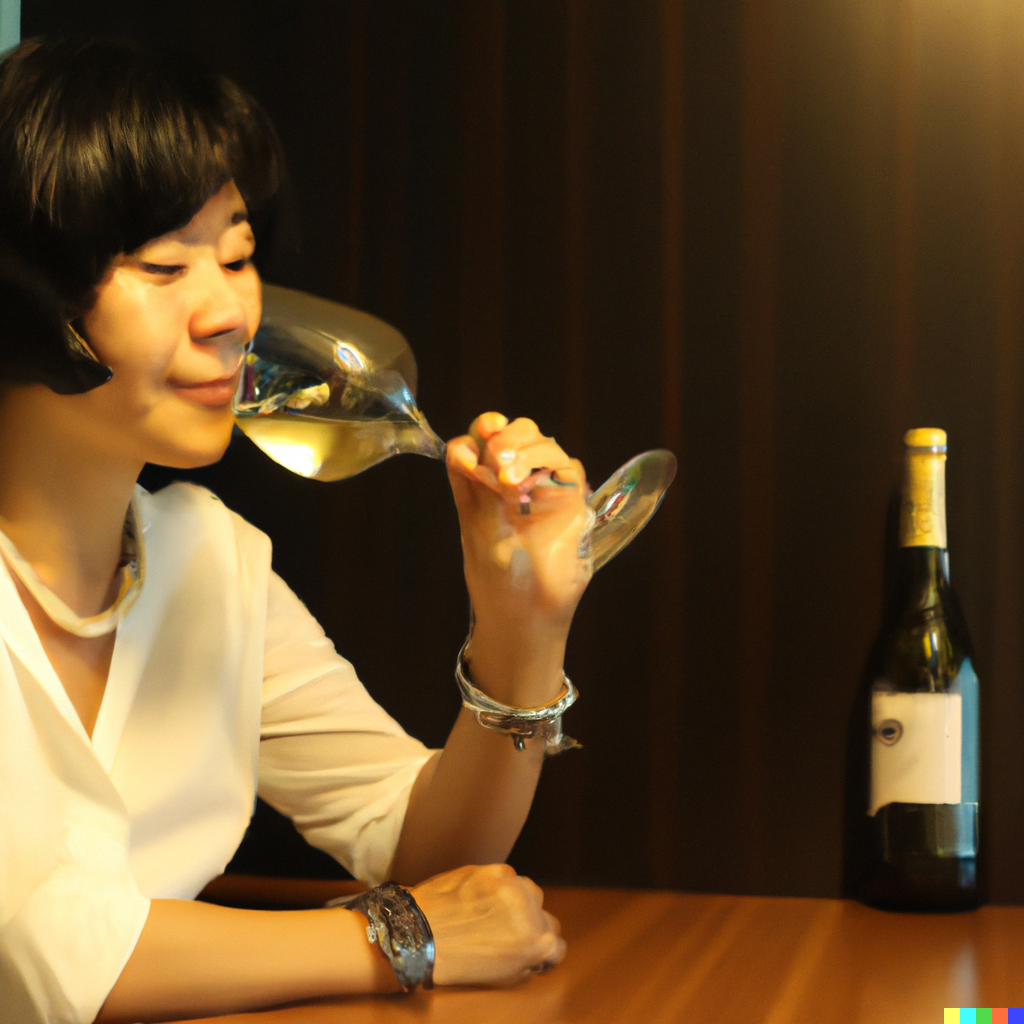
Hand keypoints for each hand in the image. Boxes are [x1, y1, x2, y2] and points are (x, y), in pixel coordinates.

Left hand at [411, 864, 565, 985]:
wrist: (419, 934)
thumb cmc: (456, 962)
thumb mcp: (501, 976)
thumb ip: (527, 960)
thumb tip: (537, 952)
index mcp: (535, 943)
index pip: (557, 944)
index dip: (544, 950)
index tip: (534, 950)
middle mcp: (530, 911)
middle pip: (545, 916)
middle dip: (533, 925)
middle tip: (510, 932)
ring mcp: (513, 887)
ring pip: (529, 891)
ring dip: (518, 901)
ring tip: (492, 913)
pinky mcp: (495, 870)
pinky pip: (507, 877)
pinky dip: (498, 886)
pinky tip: (479, 898)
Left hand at [446, 413, 592, 628]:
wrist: (523, 614)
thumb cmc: (495, 575)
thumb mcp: (472, 522)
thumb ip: (467, 482)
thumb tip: (462, 447)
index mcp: (490, 479)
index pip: (490, 436)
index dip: (487, 426)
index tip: (485, 430)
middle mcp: (521, 479)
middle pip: (521, 432)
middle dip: (509, 438)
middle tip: (499, 465)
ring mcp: (548, 489)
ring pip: (547, 446)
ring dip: (529, 452)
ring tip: (511, 481)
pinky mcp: (573, 504)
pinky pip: (572, 470)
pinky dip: (556, 469)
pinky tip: (534, 490)